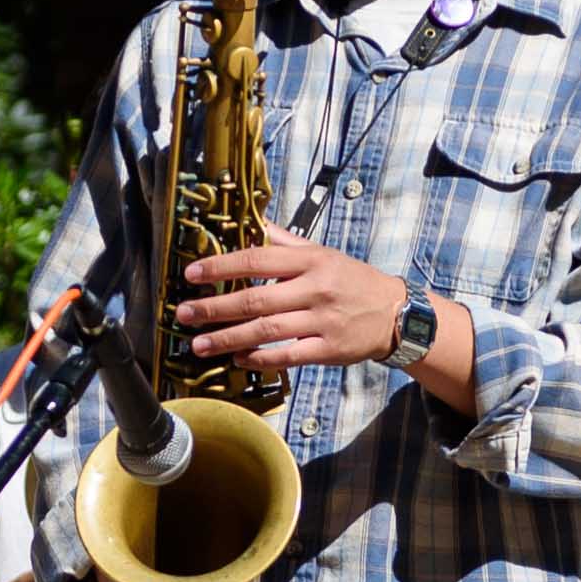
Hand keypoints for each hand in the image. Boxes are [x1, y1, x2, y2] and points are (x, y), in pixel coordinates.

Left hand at [175, 234, 414, 373]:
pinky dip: (260, 358)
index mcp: (310, 261)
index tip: (192, 274)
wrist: (396, 314)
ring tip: (199, 344)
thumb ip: (285, 242)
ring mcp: (322, 321)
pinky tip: (237, 359)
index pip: (257, 259)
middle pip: (255, 298)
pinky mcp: (328, 349)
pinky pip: (288, 356)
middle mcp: (315, 289)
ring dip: (228, 338)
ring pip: (266, 330)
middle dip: (214, 307)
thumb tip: (253, 222)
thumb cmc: (352, 280)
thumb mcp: (322, 253)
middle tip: (184, 314)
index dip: (221, 266)